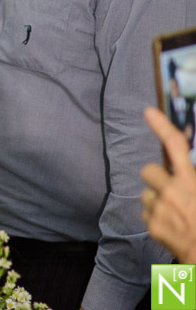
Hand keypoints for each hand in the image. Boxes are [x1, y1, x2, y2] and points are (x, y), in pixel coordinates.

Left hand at [142, 107, 195, 263]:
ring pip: (147, 193)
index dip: (162, 126)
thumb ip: (193, 177)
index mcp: (192, 182)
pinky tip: (173, 226)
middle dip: (158, 178)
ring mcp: (159, 208)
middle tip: (172, 190)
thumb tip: (186, 173)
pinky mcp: (152, 225)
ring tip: (177, 213)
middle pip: (149, 170)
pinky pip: (147, 212)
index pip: (176, 146)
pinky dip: (157, 217)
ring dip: (158, 199)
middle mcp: (173, 191)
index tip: (149, 112)